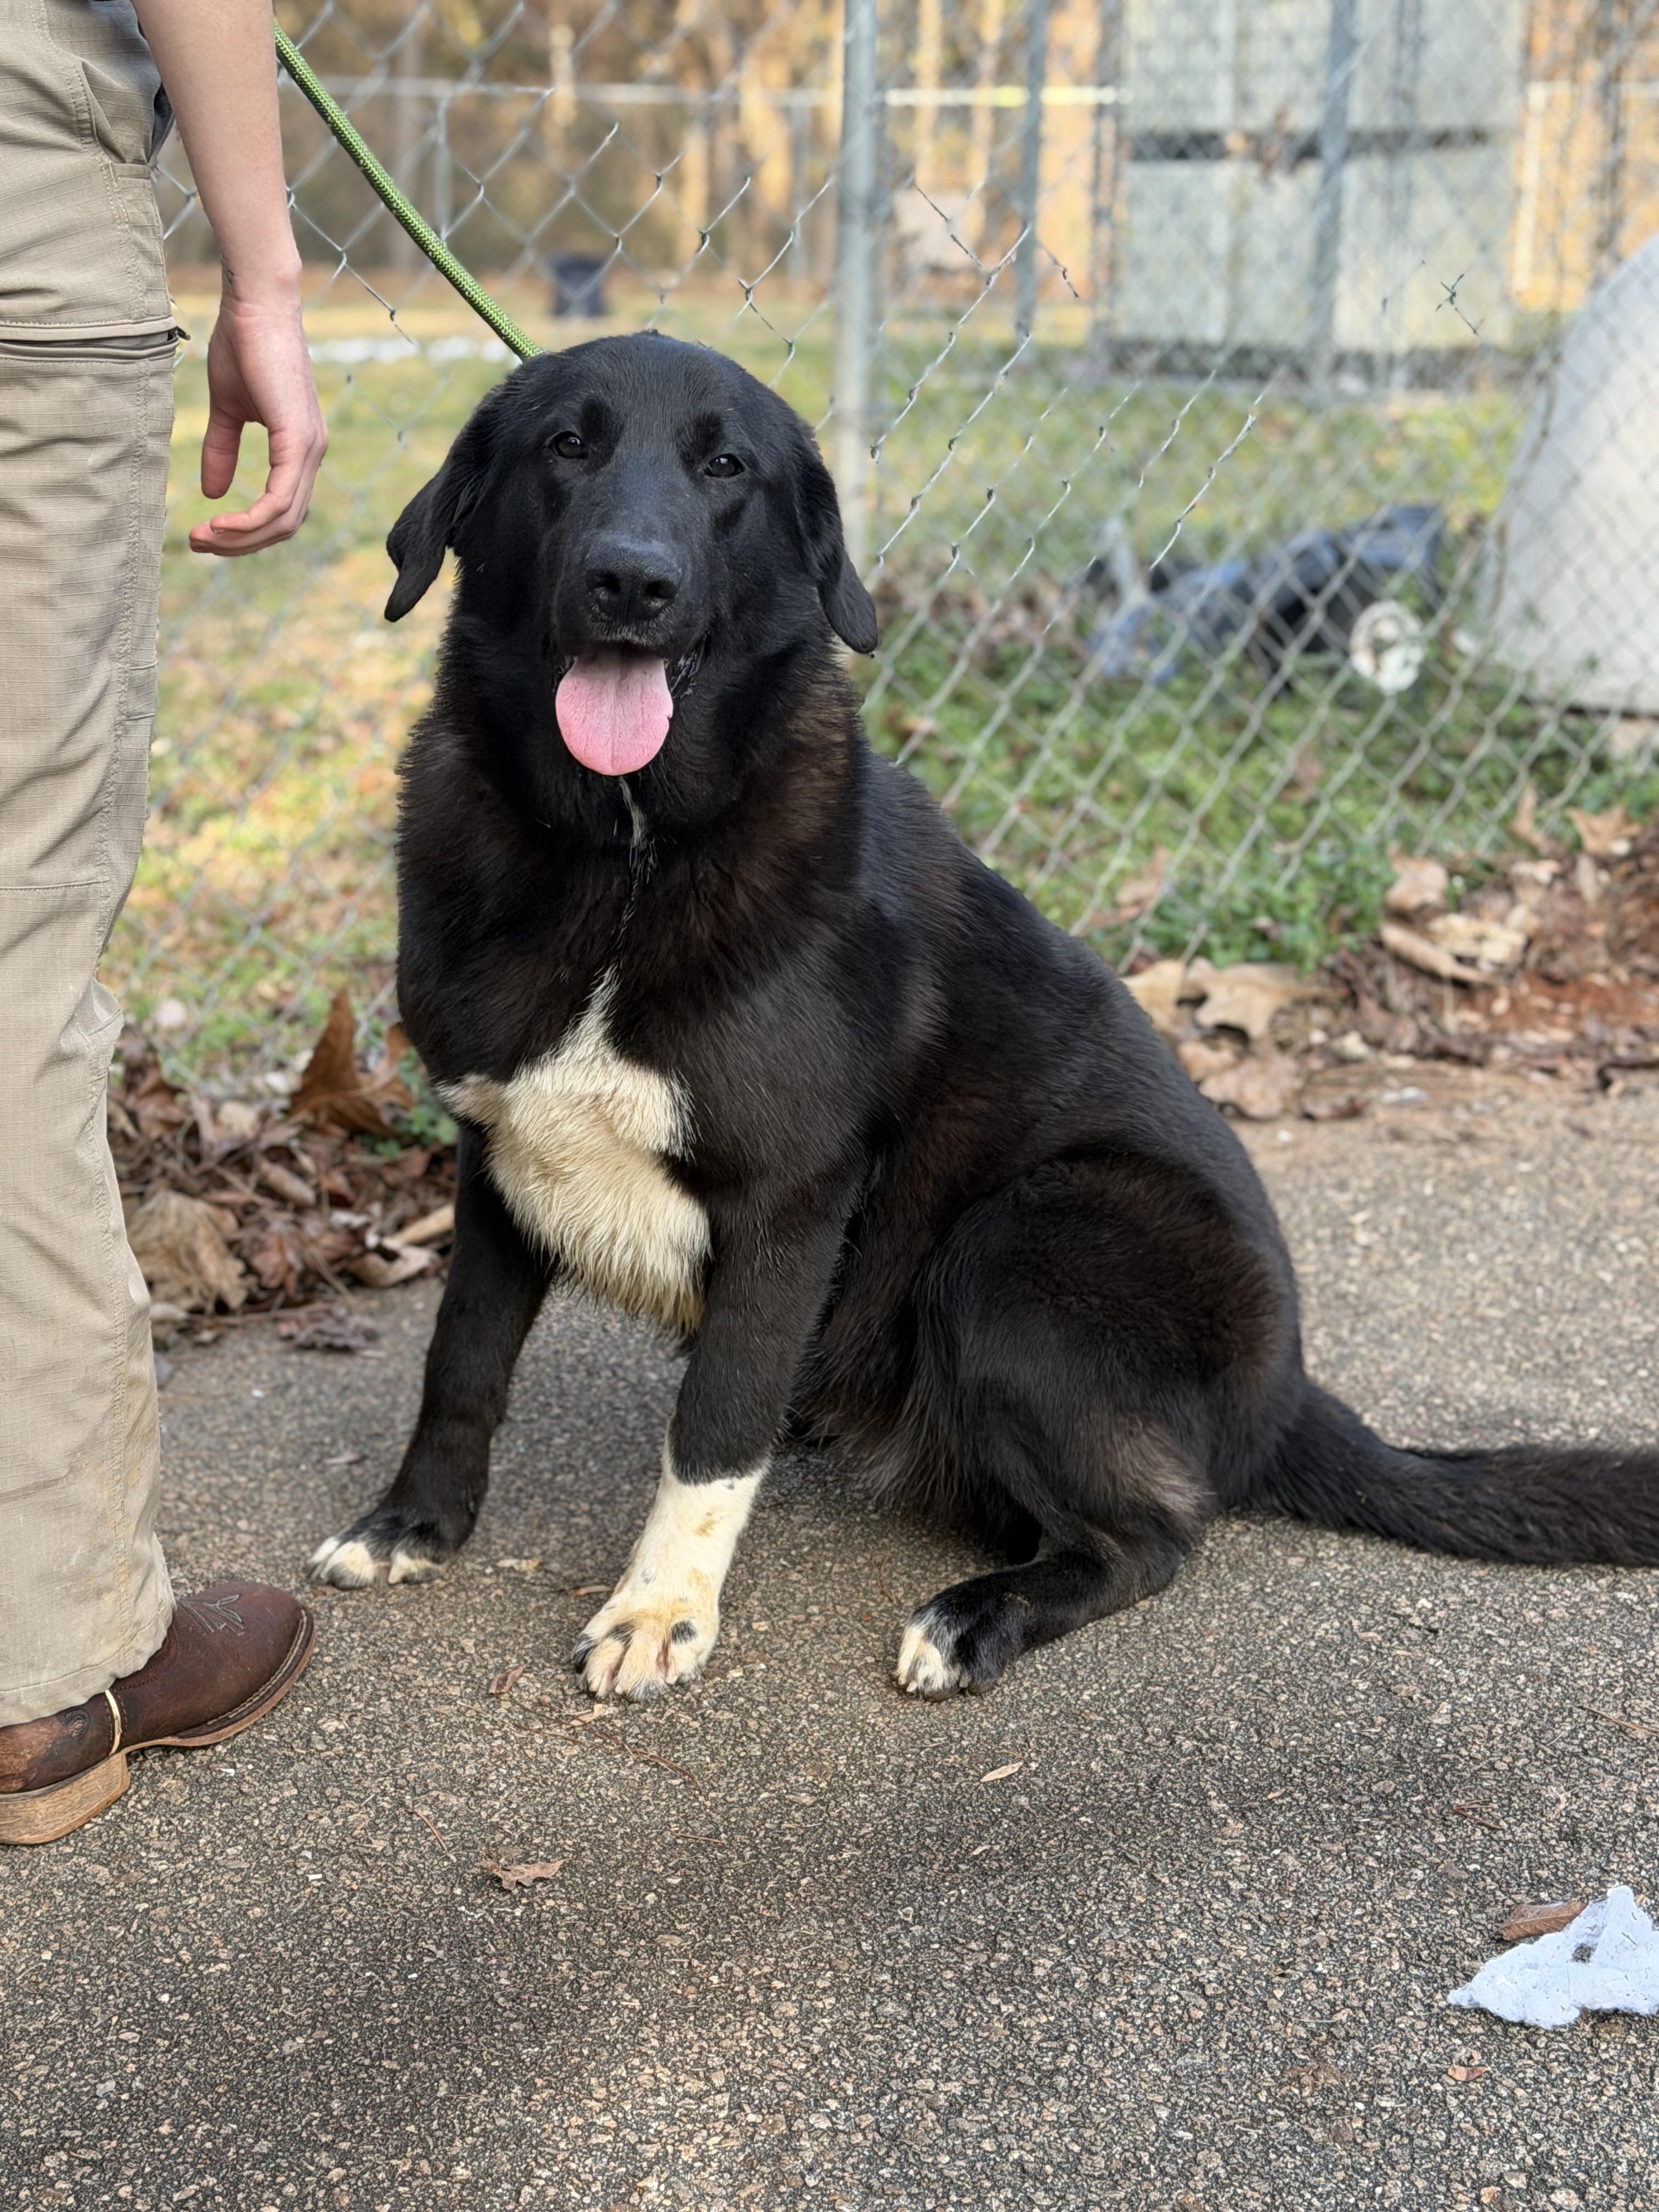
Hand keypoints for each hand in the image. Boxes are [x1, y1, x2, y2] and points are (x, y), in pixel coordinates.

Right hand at [190, 286, 326, 555]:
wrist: (253, 305)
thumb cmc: (242, 346)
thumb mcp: (227, 409)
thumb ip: (222, 451)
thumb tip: (214, 494)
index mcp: (299, 449)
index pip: (281, 511)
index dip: (245, 532)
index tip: (205, 533)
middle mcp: (311, 454)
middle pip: (284, 526)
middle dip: (241, 544)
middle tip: (198, 543)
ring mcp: (309, 449)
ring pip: (283, 520)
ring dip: (242, 538)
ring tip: (203, 537)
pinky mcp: (298, 439)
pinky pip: (280, 499)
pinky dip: (251, 519)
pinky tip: (221, 523)